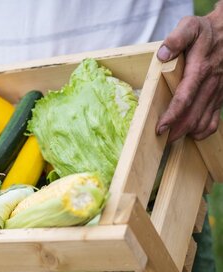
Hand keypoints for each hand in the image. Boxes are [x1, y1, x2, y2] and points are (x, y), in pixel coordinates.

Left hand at [156, 5, 222, 142]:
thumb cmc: (207, 31)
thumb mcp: (191, 27)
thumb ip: (177, 38)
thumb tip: (163, 54)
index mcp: (200, 69)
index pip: (184, 98)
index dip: (172, 116)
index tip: (160, 128)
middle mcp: (210, 84)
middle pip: (193, 115)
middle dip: (177, 130)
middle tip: (162, 140)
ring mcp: (217, 92)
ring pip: (204, 121)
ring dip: (188, 132)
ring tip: (172, 139)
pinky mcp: (220, 96)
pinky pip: (215, 120)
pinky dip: (204, 131)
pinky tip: (192, 134)